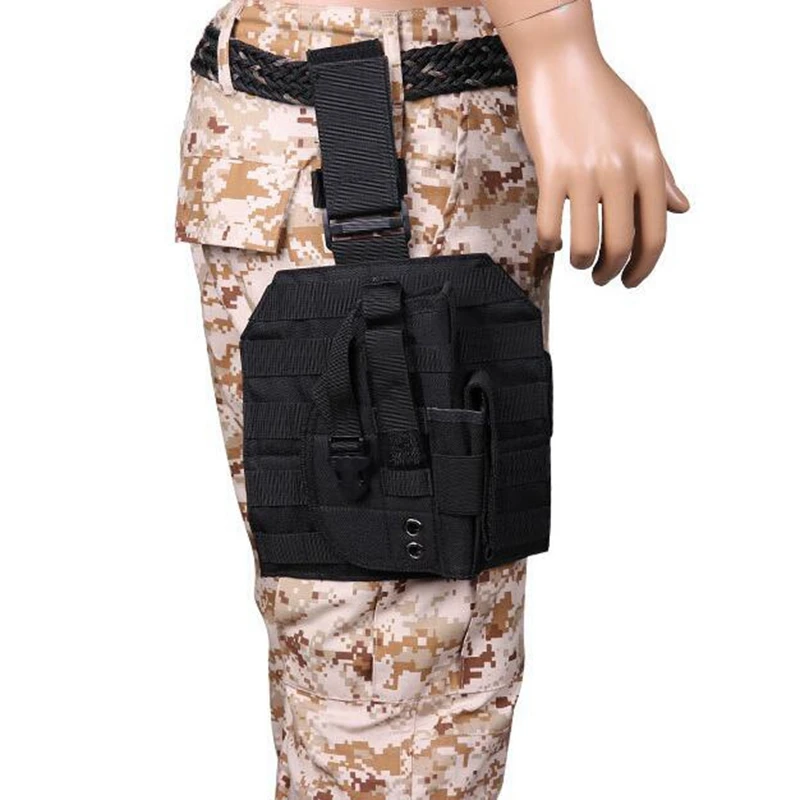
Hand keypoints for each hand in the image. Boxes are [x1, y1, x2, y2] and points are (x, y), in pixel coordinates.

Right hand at [496, 0, 689, 286]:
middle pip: (621, 245)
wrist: (562, 63)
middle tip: (602, 278)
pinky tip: (551, 241)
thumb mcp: (644, 131)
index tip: (632, 279)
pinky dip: (550, 243)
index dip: (645, 266)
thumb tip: (680, 208)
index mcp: (648, 164)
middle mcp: (620, 171)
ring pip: (585, 243)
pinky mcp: (551, 170)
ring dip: (581, 263)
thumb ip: (662, 173)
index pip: (655, 233)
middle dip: (611, 272)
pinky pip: (550, 224)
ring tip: (577, 261)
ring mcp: (585, 172)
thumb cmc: (602, 94)